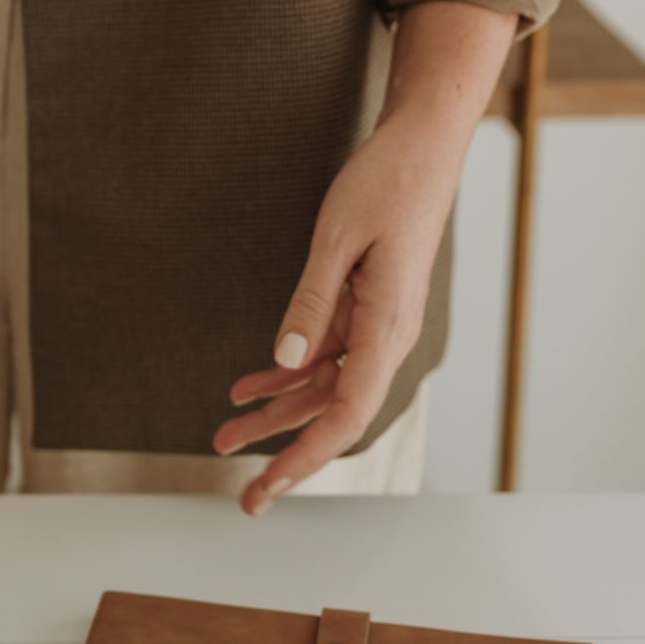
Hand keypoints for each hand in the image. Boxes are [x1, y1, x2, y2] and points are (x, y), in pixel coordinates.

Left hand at [213, 1, 518, 512]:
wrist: (421, 146)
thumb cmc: (384, 185)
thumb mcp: (336, 240)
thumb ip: (310, 303)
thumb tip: (286, 361)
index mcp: (386, 328)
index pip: (344, 415)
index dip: (303, 459)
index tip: (267, 489)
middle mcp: (386, 337)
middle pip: (331, 414)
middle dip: (284, 454)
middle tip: (244, 497)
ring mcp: (375, 326)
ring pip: (321, 387)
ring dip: (274, 414)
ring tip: (223, 436)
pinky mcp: (363, 309)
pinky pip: (323, 356)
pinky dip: (284, 373)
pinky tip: (247, 388)